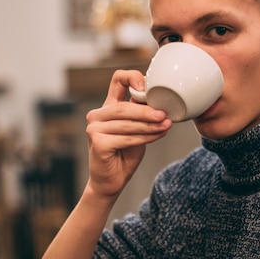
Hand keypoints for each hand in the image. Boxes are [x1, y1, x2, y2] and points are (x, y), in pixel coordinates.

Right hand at [86, 69, 171, 200]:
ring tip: (165, 126)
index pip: (117, 80)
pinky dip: (144, 138)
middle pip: (124, 107)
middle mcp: (97, 115)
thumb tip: (163, 104)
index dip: (132, 77)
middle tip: (165, 115)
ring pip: (127, 123)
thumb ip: (142, 115)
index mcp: (107, 107)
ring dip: (149, 125)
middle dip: (147, 111)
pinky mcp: (97, 143)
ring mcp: (94, 129)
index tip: (147, 86)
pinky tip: (157, 136)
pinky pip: (126, 138)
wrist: (111, 181)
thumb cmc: (124, 155)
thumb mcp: (136, 130)